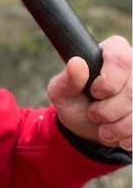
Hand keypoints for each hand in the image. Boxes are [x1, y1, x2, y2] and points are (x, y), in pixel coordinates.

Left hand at [47, 35, 131, 149]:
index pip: (121, 59)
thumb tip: (76, 63)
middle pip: (132, 90)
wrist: (88, 127)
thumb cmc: (75, 102)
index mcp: (113, 51)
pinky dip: (127, 136)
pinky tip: (117, 135)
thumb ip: (67, 79)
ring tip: (103, 129)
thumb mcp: (62, 92)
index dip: (108, 81)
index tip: (94, 92)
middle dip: (107, 111)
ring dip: (118, 127)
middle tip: (93, 114)